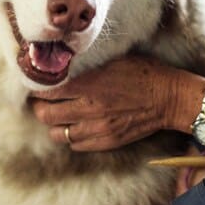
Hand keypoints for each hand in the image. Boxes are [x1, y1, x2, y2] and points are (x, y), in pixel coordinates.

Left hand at [30, 56, 187, 150]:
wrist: (169, 98)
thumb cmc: (144, 72)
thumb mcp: (113, 60)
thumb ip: (87, 65)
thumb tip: (62, 63)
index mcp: (91, 84)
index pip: (48, 89)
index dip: (37, 86)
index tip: (35, 81)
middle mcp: (91, 109)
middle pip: (46, 114)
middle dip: (39, 106)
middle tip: (40, 99)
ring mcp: (98, 129)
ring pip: (58, 134)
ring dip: (54, 123)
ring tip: (58, 113)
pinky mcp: (107, 142)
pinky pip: (76, 145)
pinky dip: (71, 136)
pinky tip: (76, 124)